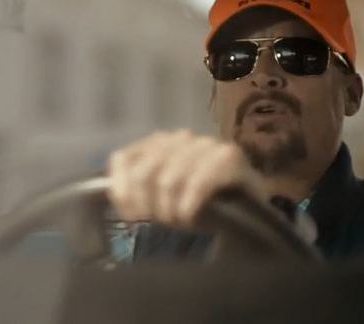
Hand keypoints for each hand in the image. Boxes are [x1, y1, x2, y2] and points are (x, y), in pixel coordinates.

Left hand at [108, 130, 268, 229]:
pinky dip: (189, 208)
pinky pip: (197, 184)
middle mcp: (180, 137)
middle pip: (143, 173)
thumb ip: (133, 192)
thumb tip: (112, 193)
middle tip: (161, 225)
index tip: (133, 218)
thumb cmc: (200, 207)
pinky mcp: (230, 157)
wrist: (251, 214)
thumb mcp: (160, 200)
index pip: (122, 160)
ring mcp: (206, 144)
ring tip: (180, 224)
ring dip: (171, 211)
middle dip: (148, 207)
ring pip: (168, 180)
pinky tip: (193, 219)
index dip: (122, 193)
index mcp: (157, 143)